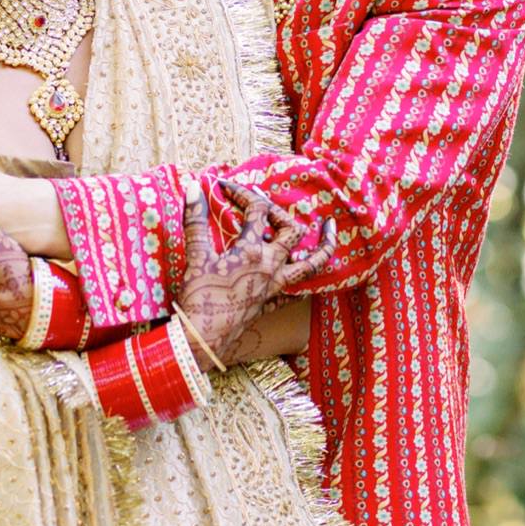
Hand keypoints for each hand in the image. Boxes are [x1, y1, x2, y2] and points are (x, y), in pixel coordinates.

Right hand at [178, 180, 334, 366]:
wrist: (202, 340)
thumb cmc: (198, 297)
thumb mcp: (195, 255)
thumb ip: (195, 220)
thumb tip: (194, 186)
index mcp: (252, 250)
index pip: (256, 210)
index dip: (242, 192)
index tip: (224, 187)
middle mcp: (270, 266)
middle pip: (291, 231)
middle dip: (281, 213)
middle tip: (267, 207)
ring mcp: (275, 287)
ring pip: (310, 265)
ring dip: (322, 247)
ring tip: (330, 230)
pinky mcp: (271, 305)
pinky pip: (297, 295)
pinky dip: (304, 284)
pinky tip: (307, 278)